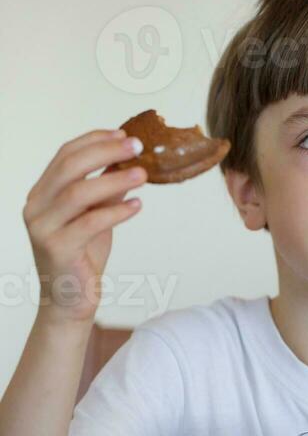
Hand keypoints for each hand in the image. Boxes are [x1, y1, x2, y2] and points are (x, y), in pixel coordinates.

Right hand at [22, 128, 146, 323]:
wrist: (69, 301)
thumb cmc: (81, 257)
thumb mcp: (94, 215)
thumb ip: (104, 190)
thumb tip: (126, 160)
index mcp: (42, 193)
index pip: (65, 155)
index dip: (94, 140)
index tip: (123, 134)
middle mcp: (36, 207)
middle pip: (70, 166)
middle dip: (106, 151)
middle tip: (137, 147)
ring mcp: (43, 228)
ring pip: (79, 192)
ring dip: (114, 180)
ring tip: (143, 175)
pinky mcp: (57, 248)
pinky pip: (90, 222)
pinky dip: (116, 211)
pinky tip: (137, 206)